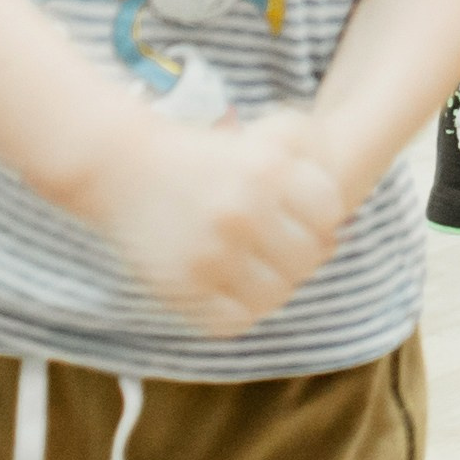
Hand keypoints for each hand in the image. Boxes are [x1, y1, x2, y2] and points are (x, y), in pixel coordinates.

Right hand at [96, 109, 346, 336]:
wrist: (120, 166)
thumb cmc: (199, 155)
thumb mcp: (259, 139)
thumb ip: (306, 167)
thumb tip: (339, 232)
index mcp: (266, 169)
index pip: (329, 211)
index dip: (318, 217)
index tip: (296, 216)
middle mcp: (243, 210)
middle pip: (307, 258)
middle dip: (297, 254)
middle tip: (273, 248)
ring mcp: (212, 252)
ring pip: (276, 295)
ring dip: (270, 286)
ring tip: (252, 269)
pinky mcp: (183, 286)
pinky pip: (235, 320)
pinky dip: (236, 310)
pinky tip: (226, 287)